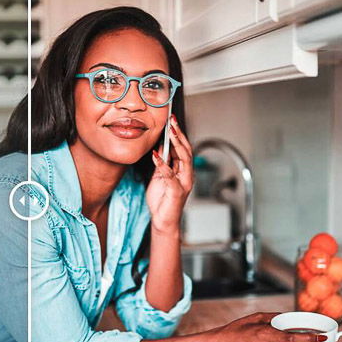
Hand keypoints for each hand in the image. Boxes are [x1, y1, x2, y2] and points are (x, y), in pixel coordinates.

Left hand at [146, 116, 193, 233]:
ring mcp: (184, 182)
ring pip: (184, 159)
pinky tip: (156, 155)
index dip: (178, 134)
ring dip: (177, 144)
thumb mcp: (159, 177)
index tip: (172, 121)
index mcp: (182, 170)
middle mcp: (186, 175)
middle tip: (173, 121)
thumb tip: (159, 147)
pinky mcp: (177, 191)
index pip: (183, 148)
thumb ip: (162, 163)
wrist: (162, 220)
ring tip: (170, 133)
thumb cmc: (162, 200)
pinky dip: (163, 164)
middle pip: (186, 150)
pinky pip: (170, 174)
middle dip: (179, 134)